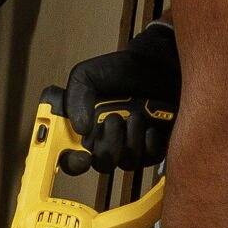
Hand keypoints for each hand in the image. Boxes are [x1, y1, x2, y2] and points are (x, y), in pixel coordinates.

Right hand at [60, 20, 179, 174]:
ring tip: (136, 116)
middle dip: (108, 145)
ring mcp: (131, 146)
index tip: (82, 156)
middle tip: (114, 119)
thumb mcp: (87, 75)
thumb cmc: (121, 70)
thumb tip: (80, 128)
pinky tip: (150, 125)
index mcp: (86, 128)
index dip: (74, 163)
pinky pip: (149, 158)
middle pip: (102, 164)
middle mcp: (107, 140)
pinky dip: (149, 142)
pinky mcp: (154, 147)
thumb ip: (75, 97)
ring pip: (126, 162)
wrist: (155, 63)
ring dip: (130, 139)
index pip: (72, 158)